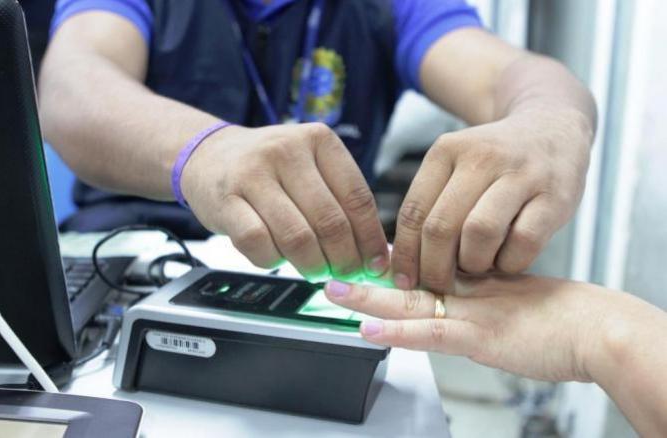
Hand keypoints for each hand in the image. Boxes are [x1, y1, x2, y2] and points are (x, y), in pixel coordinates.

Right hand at [181, 123, 388, 279]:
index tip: (376, 265)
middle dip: (344, 259)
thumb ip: (339, 202)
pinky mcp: (226, 199)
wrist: (207, 155)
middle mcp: (287, 150)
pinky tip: (277, 259)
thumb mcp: (309, 167)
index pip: (358, 198)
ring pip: (297, 237)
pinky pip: (259, 243)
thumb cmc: (268, 169)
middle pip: (330, 221)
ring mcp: (253, 173)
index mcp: (319, 140)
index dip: (371, 239)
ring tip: (316, 270)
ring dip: (312, 265)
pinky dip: (273, 261)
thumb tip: (374, 256)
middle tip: (345, 274)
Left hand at [324, 275, 610, 381]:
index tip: (365, 258)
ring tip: (335, 293)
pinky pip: (434, 334)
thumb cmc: (553, 311)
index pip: (423, 256)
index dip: (392, 260)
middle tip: (332, 271)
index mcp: (470, 270)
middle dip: (369, 276)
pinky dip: (399, 333)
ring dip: (371, 298)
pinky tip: (369, 331)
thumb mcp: (505, 288)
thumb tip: (438, 281)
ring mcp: (473, 308)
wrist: (596, 326)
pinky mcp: (485, 336)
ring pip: (414, 300)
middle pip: (409, 275)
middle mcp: (466, 284)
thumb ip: (473, 282)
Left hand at [391, 110, 592, 290]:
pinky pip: (523, 243)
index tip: (403, 280)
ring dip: (473, 264)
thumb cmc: (494, 164)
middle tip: (439, 285)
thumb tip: (402, 265)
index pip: (413, 212)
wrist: (553, 129)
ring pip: (480, 233)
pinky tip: (506, 260)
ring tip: (475, 266)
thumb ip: (429, 207)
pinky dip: (510, 263)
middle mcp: (482, 157)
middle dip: (434, 267)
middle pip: (441, 227)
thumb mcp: (455, 168)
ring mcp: (522, 174)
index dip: (405, 254)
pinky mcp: (556, 196)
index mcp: (447, 151)